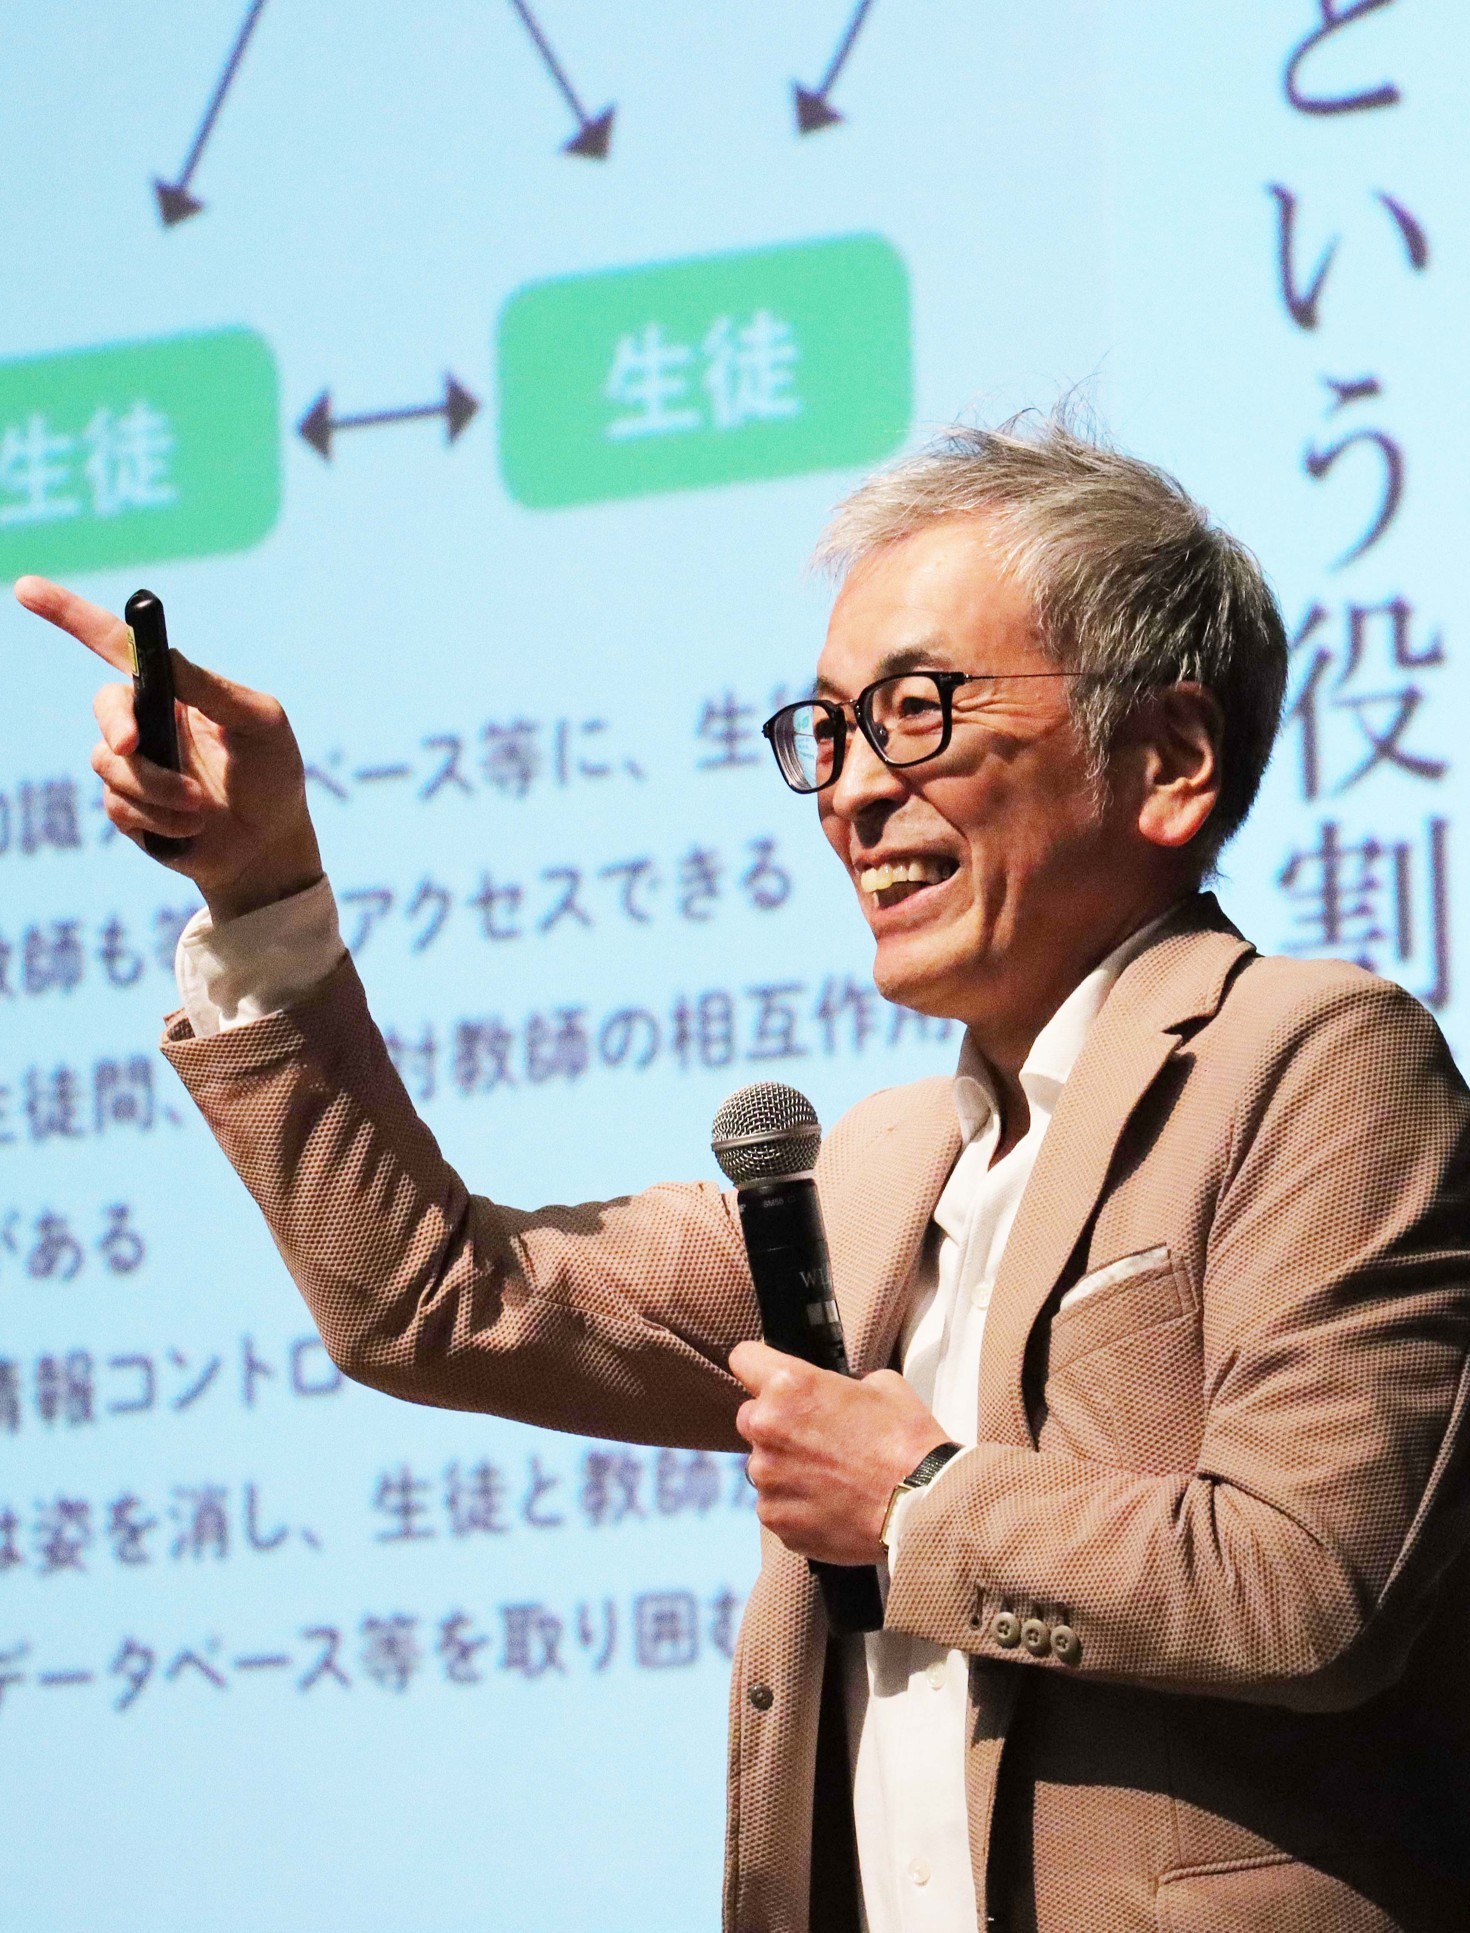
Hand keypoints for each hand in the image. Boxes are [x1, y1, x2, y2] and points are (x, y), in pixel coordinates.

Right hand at [14, 575, 322, 922]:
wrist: (270, 844)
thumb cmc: (272, 775)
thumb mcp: (260, 724)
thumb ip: (214, 690)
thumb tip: (164, 654)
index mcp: (175, 691)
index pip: (118, 646)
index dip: (70, 615)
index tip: (26, 589)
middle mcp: (147, 723)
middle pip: (105, 706)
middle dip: (117, 724)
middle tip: (131, 744)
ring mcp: (133, 767)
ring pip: (112, 764)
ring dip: (160, 786)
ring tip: (202, 803)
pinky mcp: (127, 810)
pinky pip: (121, 807)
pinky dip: (163, 818)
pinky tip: (195, 826)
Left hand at [730, 1340, 949, 1564]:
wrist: (920, 1505)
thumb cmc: (906, 1443)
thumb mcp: (881, 1385)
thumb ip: (841, 1383)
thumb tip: (832, 1394)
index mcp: (789, 1387)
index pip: (744, 1358)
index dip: (759, 1367)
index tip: (767, 1377)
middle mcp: (768, 1429)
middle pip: (750, 1417)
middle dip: (776, 1424)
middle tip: (815, 1437)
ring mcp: (768, 1477)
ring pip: (763, 1464)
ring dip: (786, 1467)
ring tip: (830, 1477)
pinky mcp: (775, 1517)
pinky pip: (774, 1503)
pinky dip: (795, 1503)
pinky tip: (829, 1503)